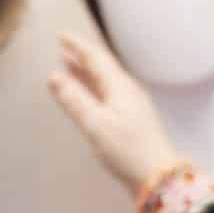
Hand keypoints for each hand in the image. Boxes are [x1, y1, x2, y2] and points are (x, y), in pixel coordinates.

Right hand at [45, 30, 183, 196]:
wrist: (158, 176)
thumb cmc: (129, 151)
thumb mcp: (95, 124)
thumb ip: (74, 100)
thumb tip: (54, 77)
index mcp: (119, 86)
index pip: (95, 58)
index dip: (77, 46)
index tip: (62, 36)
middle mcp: (127, 91)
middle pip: (101, 67)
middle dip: (81, 57)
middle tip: (64, 48)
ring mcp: (130, 106)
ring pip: (104, 81)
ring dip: (86, 73)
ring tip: (70, 66)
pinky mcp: (131, 120)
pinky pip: (108, 96)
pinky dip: (93, 89)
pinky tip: (88, 95)